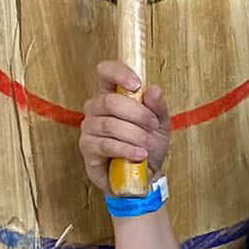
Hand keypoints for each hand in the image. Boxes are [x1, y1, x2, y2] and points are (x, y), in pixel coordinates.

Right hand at [79, 60, 170, 190]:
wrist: (144, 176)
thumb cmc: (148, 145)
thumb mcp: (160, 124)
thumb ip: (157, 106)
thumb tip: (154, 89)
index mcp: (112, 95)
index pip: (106, 72)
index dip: (118, 73)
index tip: (136, 84)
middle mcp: (96, 109)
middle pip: (110, 101)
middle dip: (137, 114)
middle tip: (152, 126)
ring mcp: (89, 128)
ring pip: (110, 124)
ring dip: (134, 135)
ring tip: (147, 145)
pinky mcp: (88, 149)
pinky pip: (106, 144)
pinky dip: (127, 149)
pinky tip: (139, 154)